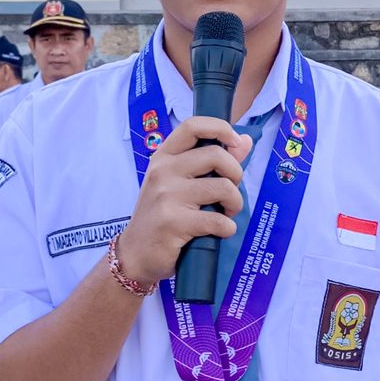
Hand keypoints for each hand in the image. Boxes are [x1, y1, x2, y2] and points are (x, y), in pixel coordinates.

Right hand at [119, 117, 252, 287]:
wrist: (135, 254)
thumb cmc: (162, 216)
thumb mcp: (180, 183)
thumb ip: (213, 161)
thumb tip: (244, 140)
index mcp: (163, 157)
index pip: (193, 126)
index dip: (220, 128)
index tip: (233, 142)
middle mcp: (162, 171)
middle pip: (216, 155)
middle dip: (236, 174)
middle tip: (230, 192)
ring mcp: (166, 196)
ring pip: (223, 187)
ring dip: (235, 203)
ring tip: (226, 213)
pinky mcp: (173, 222)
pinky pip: (218, 220)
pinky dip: (227, 228)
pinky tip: (220, 231)